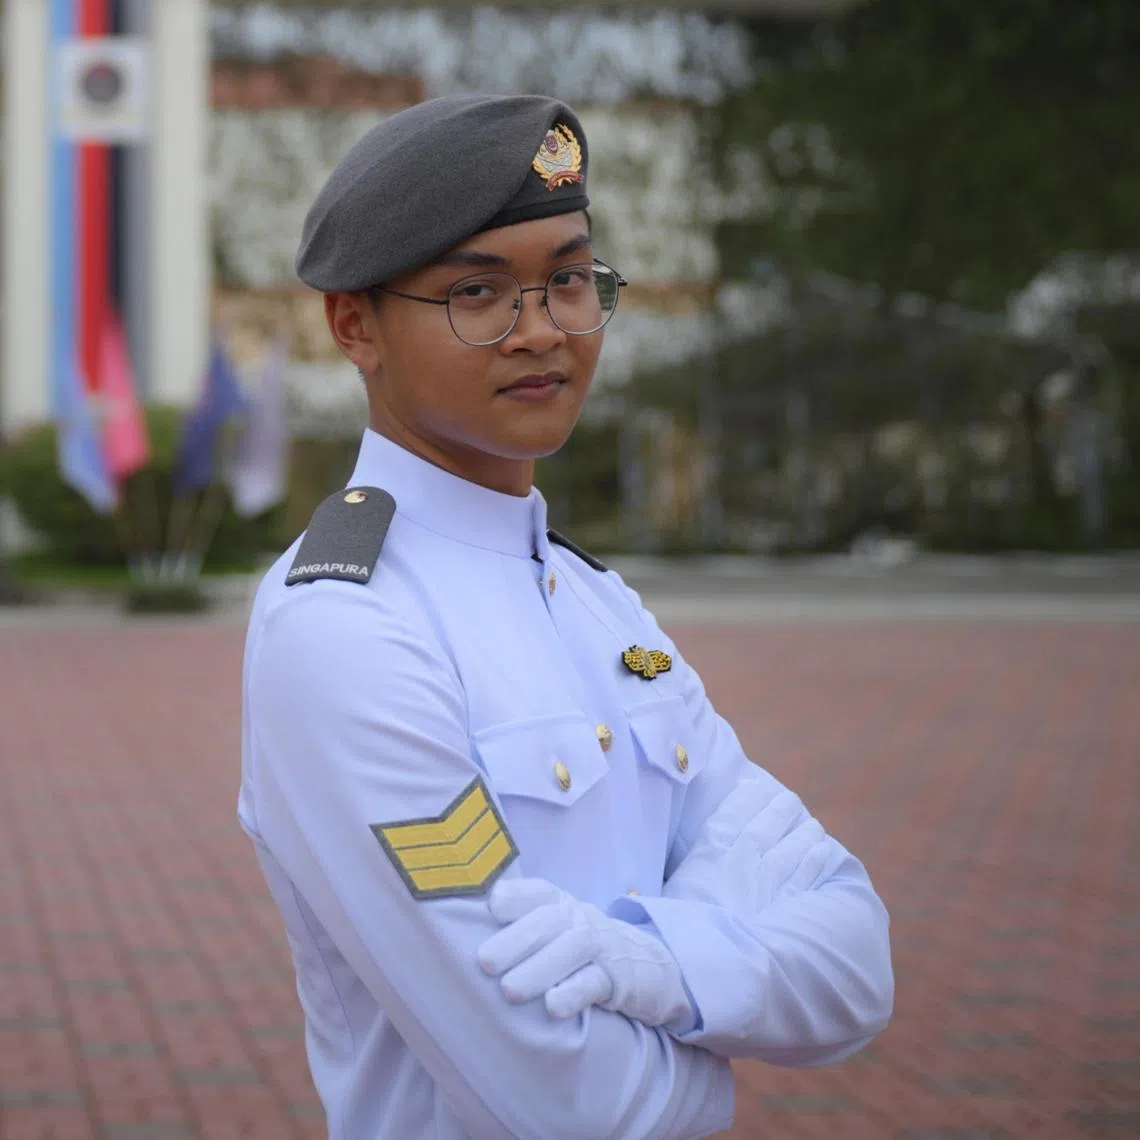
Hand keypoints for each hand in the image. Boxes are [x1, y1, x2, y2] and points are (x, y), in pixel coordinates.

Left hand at [478, 878, 694, 1029]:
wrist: (650, 967)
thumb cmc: (582, 950)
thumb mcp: (557, 930)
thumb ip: (519, 926)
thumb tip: (458, 937)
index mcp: (560, 905)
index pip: (538, 892)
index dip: (515, 895)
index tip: (490, 906)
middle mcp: (580, 919)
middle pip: (549, 920)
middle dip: (516, 939)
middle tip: (486, 963)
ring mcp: (602, 947)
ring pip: (572, 948)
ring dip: (539, 968)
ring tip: (510, 991)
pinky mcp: (620, 979)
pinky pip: (597, 981)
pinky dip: (574, 992)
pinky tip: (553, 1008)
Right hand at [664, 785, 835, 912]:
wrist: (701, 963)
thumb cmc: (675, 926)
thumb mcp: (672, 888)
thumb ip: (691, 865)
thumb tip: (699, 854)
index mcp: (709, 853)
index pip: (733, 813)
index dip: (748, 797)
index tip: (757, 786)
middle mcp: (741, 860)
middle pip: (766, 825)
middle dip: (780, 809)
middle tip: (789, 799)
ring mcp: (766, 884)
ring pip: (792, 848)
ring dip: (804, 832)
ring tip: (812, 825)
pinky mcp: (784, 909)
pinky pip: (805, 877)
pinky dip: (814, 860)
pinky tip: (822, 850)